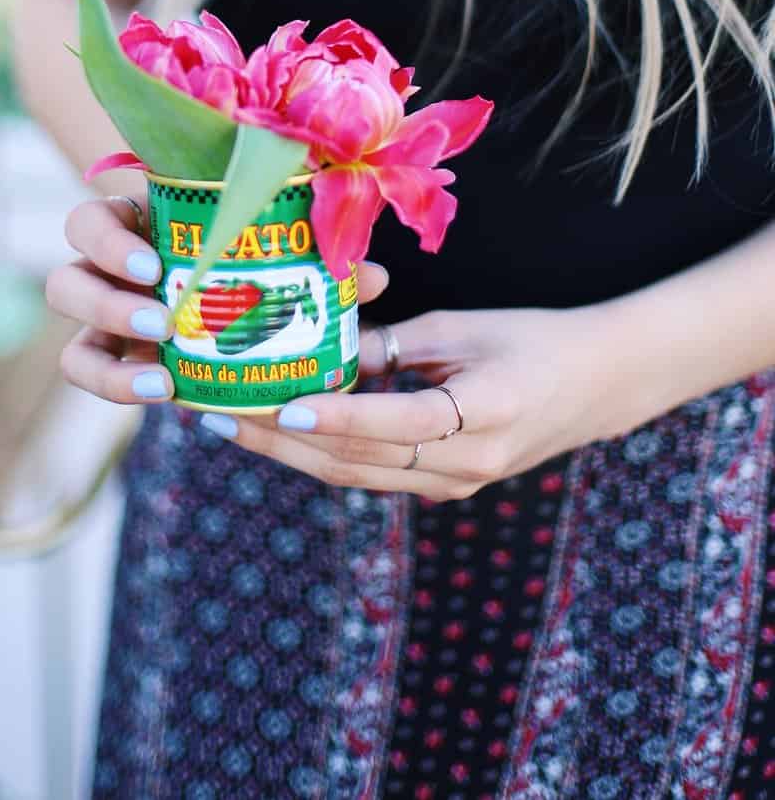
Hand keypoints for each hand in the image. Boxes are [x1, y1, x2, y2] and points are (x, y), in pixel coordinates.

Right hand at [48, 194, 392, 403]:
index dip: (109, 243)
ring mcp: (105, 323)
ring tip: (162, 375)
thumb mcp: (280, 244)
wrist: (242, 304)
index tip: (155, 266)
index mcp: (136, 224)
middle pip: (66, 281)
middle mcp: (107, 272)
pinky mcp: (114, 364)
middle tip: (162, 321)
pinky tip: (165, 393)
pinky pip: (95, 377)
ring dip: (108, 360)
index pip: (91, 221)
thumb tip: (371, 277)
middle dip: (105, 304)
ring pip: (71, 341)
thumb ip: (315, 251)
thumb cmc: (256, 257)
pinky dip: (121, 388)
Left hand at [202, 303, 657, 498]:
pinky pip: (373, 472)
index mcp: (483, 414)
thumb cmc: (532, 340)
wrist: (597, 385)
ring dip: (290, 453)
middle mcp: (466, 465)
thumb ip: (393, 343)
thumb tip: (325, 347)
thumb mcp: (462, 328)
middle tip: (218, 412)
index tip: (284, 407)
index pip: (397, 423)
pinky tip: (278, 431)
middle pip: (361, 461)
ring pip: (358, 474)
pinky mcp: (444, 486)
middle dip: (283, 441)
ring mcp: (454, 485)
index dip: (338, 418)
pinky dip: (324, 453)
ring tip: (228, 423)